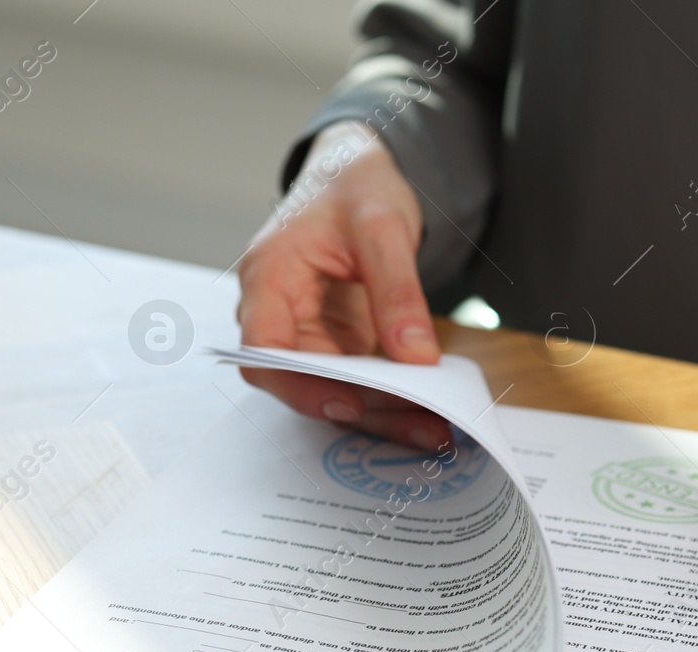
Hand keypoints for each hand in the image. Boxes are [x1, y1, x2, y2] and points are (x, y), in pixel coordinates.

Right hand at [236, 121, 451, 449]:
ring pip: (330, 389)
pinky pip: (355, 381)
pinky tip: (428, 412)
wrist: (354, 174)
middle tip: (418, 425)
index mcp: (267, 276)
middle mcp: (276, 312)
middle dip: (358, 409)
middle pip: (300, 382)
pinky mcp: (332, 343)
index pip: (262, 350)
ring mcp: (305, 332)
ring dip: (380, 414)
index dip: (297, 384)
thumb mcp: (381, 225)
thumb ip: (397, 290)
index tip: (348, 403)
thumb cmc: (353, 185)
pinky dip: (389, 399)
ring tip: (435, 430)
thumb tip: (415, 357)